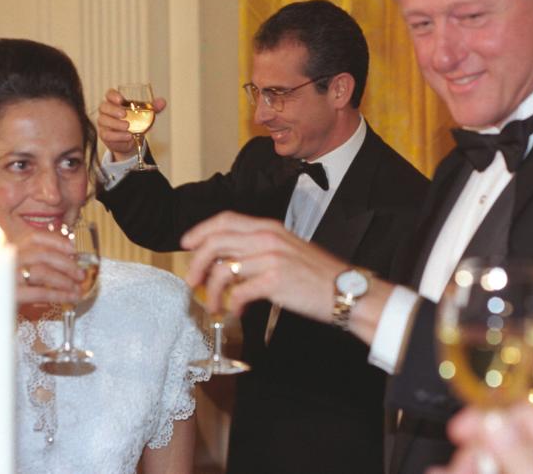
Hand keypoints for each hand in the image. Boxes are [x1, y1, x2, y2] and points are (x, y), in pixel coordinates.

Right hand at [12, 227, 85, 304]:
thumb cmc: (6, 296)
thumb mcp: (20, 275)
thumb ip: (37, 264)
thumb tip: (68, 258)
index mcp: (8, 251)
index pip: (34, 237)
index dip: (56, 241)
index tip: (73, 249)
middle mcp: (4, 260)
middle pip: (41, 254)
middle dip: (66, 263)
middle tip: (80, 273)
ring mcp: (5, 277)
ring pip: (42, 272)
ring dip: (65, 280)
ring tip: (78, 289)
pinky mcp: (8, 295)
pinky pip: (40, 292)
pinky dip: (59, 294)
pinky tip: (70, 298)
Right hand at [97, 88, 166, 160]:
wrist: (131, 140)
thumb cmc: (136, 122)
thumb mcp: (145, 114)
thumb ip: (153, 108)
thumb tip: (162, 102)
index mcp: (115, 102)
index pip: (109, 94)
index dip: (113, 95)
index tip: (120, 99)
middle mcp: (107, 111)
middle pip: (103, 107)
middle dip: (113, 110)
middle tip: (124, 114)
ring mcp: (104, 123)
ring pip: (103, 120)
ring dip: (116, 124)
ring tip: (128, 126)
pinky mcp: (105, 135)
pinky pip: (107, 134)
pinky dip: (118, 135)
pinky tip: (128, 136)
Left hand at [181, 211, 346, 319]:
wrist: (346, 289)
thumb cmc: (317, 274)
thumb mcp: (287, 249)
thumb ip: (257, 248)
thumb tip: (225, 259)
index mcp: (269, 227)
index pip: (225, 220)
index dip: (201, 231)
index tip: (187, 245)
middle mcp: (268, 238)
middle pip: (216, 243)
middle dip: (196, 263)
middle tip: (192, 281)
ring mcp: (271, 258)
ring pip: (223, 270)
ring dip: (212, 291)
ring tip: (214, 305)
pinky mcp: (275, 281)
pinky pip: (239, 292)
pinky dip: (232, 305)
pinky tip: (237, 312)